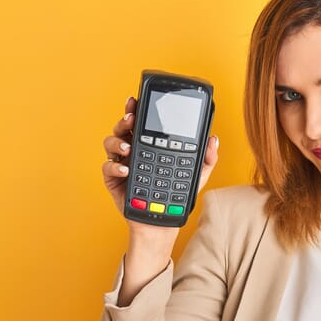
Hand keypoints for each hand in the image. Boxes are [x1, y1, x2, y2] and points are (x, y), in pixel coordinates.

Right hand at [101, 96, 219, 232]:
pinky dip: (114, 167)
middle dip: (125, 119)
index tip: (138, 100)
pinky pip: (107, 168)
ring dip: (117, 141)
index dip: (138, 109)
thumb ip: (207, 158)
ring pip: (110, 143)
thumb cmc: (176, 195)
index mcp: (151, 144)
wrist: (163, 221)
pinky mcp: (114, 180)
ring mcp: (122, 163)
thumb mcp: (197, 175)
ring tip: (128, 147)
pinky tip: (125, 170)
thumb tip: (213, 139)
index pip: (144, 122)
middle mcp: (134, 149)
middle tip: (131, 118)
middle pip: (124, 127)